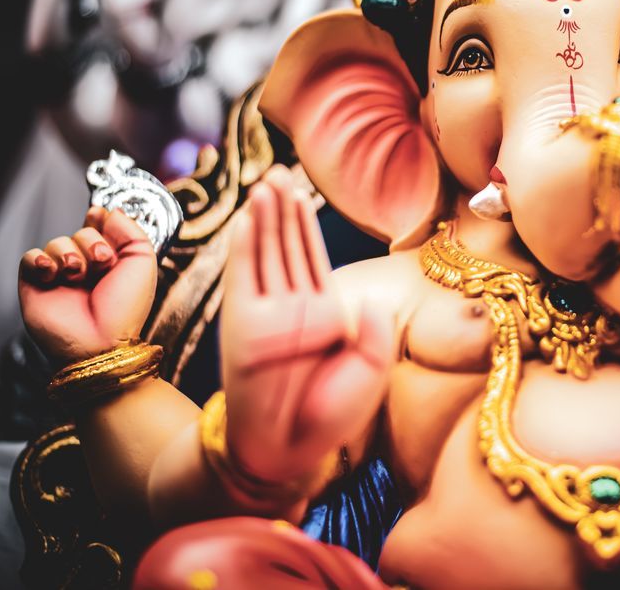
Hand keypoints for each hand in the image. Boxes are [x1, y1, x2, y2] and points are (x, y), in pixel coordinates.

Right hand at [18, 207, 158, 363]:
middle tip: (101, 264)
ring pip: (56, 242)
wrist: (100, 342)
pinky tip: (52, 272)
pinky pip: (29, 257)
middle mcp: (85, 268)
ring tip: (77, 275)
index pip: (99, 227)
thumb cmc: (125, 308)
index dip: (100, 221)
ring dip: (69, 254)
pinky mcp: (35, 286)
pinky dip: (39, 259)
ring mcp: (59, 277)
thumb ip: (130, 229)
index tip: (101, 221)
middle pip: (80, 232)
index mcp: (111, 262)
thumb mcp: (142, 261)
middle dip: (91, 243)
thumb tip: (108, 211)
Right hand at [220, 166, 391, 491]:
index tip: (300, 189)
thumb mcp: (371, 373)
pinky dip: (247, 247)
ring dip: (264, 217)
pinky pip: (246, 277)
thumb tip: (373, 303)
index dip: (305, 222)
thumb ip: (375, 333)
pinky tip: (249, 219)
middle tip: (276, 169)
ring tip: (263, 183)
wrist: (290, 451)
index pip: (313, 256)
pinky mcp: (244, 326)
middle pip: (287, 245)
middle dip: (282, 207)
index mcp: (325, 313)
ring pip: (266, 253)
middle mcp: (294, 307)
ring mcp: (267, 314)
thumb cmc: (332, 417)